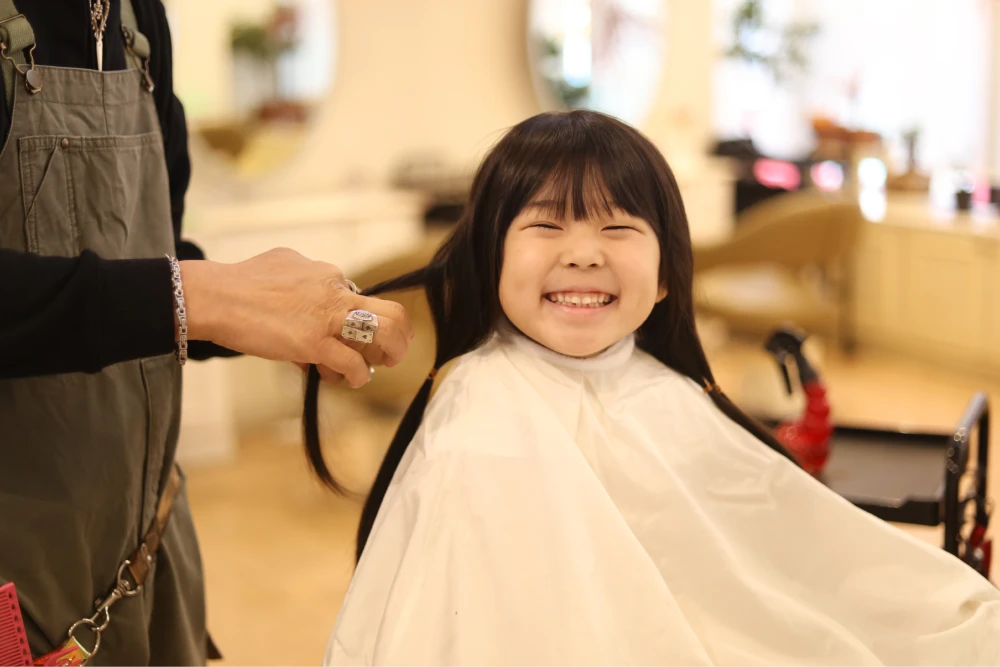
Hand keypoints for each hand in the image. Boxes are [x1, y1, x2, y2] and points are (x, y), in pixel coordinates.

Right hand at [179, 248, 413, 387]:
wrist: (217, 296)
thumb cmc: (241, 282)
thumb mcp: (284, 263)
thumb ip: (305, 277)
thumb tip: (311, 290)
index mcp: (329, 274)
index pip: (360, 300)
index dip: (356, 321)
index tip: (344, 336)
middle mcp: (336, 291)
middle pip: (391, 313)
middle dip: (399, 337)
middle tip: (390, 353)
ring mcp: (328, 317)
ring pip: (383, 335)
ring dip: (387, 356)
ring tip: (374, 368)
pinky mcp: (314, 342)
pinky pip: (352, 363)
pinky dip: (356, 375)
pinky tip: (348, 379)